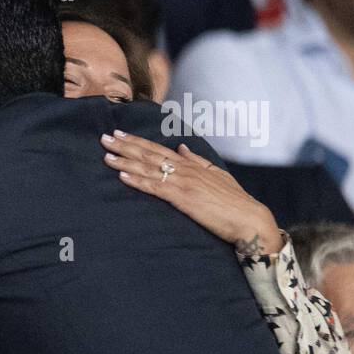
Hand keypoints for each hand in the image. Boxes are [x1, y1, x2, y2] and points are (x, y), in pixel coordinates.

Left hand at [101, 131, 281, 254]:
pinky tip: (122, 176)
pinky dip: (138, 181)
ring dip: (125, 162)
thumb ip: (197, 160)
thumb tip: (182, 147)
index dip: (137, 141)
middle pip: (149, 155)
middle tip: (104, 138)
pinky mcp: (183, 198)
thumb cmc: (234, 202)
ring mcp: (184, 183)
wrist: (249, 219)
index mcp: (191, 164)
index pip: (159, 149)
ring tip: (106, 155)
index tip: (120, 134)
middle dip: (125, 146)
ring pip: (149, 169)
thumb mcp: (217, 175)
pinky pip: (156, 187)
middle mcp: (185, 170)